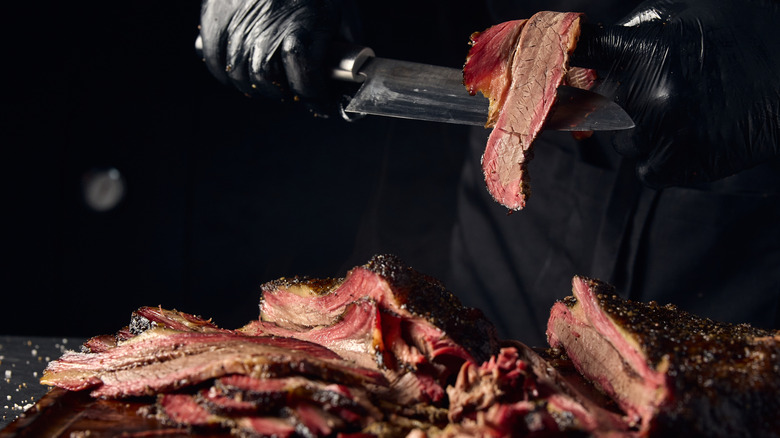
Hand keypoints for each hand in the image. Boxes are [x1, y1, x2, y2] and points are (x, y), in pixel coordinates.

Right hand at [199, 0, 351, 115]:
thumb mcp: (340, 7)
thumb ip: (347, 38)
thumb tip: (352, 66)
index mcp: (302, 34)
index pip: (306, 84)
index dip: (316, 101)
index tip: (320, 105)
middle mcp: (268, 35)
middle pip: (269, 84)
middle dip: (284, 94)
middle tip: (294, 91)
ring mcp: (238, 29)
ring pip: (241, 76)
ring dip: (256, 87)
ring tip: (269, 82)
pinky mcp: (215, 20)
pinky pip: (215, 61)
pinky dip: (225, 74)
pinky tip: (240, 73)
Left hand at [573, 0, 779, 186]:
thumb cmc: (729, 42)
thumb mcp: (678, 21)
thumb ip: (628, 39)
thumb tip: (583, 61)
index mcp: (642, 49)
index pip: (582, 51)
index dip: (560, 62)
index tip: (548, 71)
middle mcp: (647, 90)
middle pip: (600, 110)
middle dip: (621, 105)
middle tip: (665, 93)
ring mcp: (664, 130)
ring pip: (626, 143)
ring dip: (646, 135)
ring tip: (691, 112)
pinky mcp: (681, 163)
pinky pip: (646, 170)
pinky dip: (663, 161)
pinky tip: (693, 136)